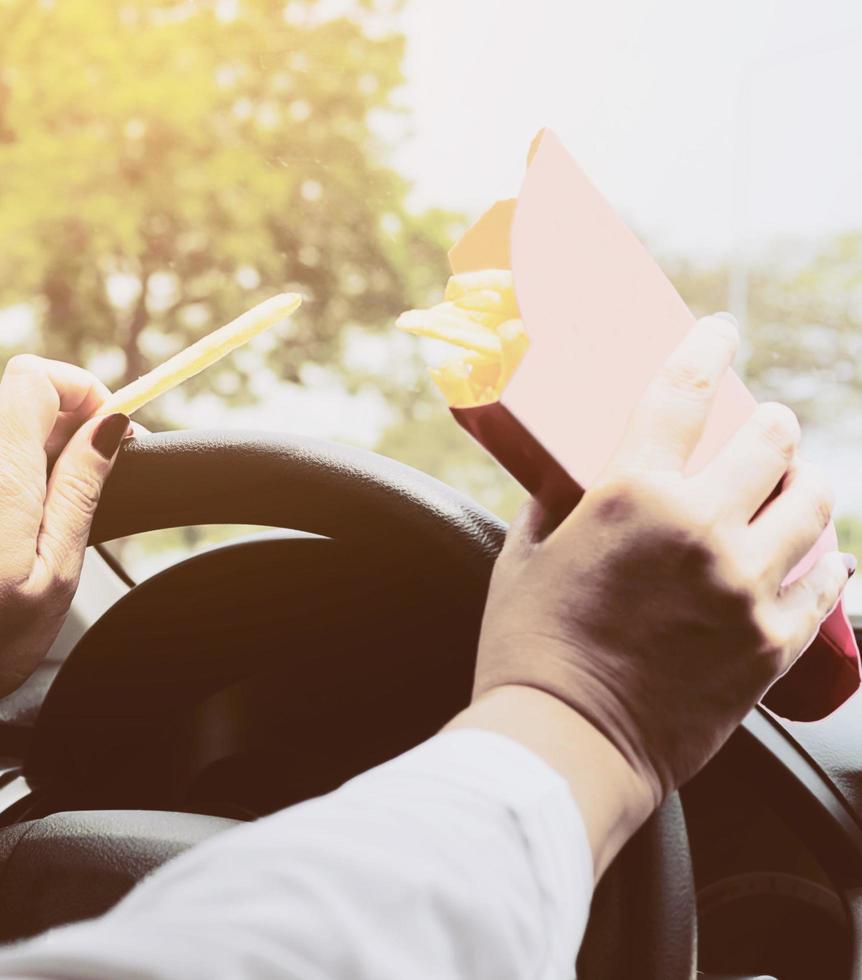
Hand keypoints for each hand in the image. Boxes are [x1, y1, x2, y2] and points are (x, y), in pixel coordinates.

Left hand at [0, 356, 130, 717]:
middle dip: (60, 452)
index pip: (34, 378)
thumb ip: (81, 488)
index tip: (105, 426)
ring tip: (26, 551)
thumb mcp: (56, 570)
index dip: (78, 389)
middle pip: (19, 421)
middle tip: (79, 511)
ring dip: (22, 485)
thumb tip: (108, 425)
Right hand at [473, 315, 852, 805]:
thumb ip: (556, 505)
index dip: (707, 348)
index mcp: (630, 496)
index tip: (720, 331)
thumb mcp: (524, 556)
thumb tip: (573, 478)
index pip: (681, 392)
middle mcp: (699, 529)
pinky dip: (825, 557)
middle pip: (768, 442)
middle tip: (764, 424)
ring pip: (813, 505)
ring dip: (808, 481)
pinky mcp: (772, 643)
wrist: (564, 741)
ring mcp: (745, 587)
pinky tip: (818, 550)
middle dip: (770, 422)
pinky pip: (826, 580)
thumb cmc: (529, 648)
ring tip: (797, 483)